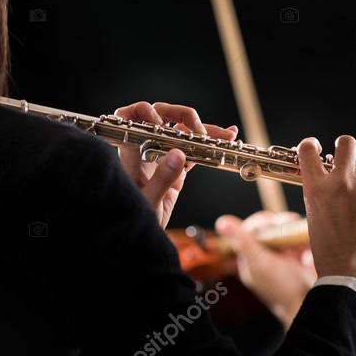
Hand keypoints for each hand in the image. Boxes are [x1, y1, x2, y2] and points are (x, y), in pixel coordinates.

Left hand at [113, 101, 236, 227]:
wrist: (140, 242)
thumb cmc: (135, 223)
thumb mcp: (149, 203)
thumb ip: (162, 179)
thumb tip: (177, 153)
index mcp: (132, 155)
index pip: (129, 120)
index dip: (143, 113)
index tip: (160, 122)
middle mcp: (147, 151)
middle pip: (160, 116)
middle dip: (181, 115)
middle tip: (198, 129)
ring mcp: (163, 157)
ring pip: (182, 132)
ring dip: (204, 130)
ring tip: (224, 135)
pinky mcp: (177, 169)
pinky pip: (193, 150)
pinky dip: (210, 144)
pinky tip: (226, 138)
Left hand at [215, 211, 315, 327]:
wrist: (312, 305)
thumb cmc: (283, 290)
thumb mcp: (260, 263)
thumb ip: (243, 241)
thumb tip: (222, 222)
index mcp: (251, 257)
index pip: (251, 229)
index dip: (260, 223)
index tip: (270, 223)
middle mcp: (268, 254)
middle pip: (271, 226)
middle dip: (281, 224)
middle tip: (288, 226)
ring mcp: (286, 253)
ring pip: (288, 228)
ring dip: (294, 232)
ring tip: (299, 244)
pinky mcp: (304, 254)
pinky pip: (303, 238)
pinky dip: (305, 242)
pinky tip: (307, 255)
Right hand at [298, 135, 355, 291]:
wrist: (347, 276)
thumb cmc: (328, 254)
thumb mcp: (314, 220)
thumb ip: (321, 197)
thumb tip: (328, 186)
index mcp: (316, 189)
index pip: (307, 150)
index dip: (312, 144)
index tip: (318, 149)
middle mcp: (340, 185)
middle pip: (346, 143)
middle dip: (348, 145)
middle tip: (351, 156)